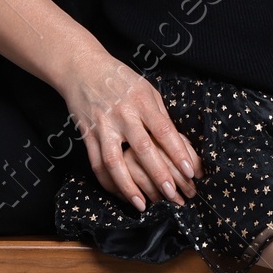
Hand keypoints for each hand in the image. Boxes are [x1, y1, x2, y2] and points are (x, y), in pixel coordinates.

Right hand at [63, 51, 201, 209]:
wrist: (81, 67)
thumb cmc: (120, 78)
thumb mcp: (146, 89)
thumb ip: (159, 114)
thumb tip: (177, 143)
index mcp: (142, 101)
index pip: (164, 130)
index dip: (178, 153)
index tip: (191, 171)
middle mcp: (122, 114)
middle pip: (142, 148)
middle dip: (159, 174)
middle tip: (173, 194)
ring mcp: (102, 125)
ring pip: (115, 161)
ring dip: (129, 186)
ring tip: (142, 205)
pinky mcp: (87, 134)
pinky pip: (96, 163)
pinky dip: (108, 182)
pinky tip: (120, 194)